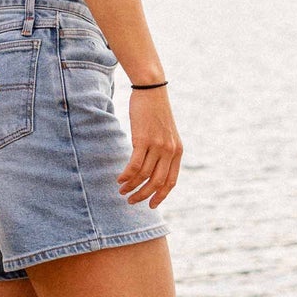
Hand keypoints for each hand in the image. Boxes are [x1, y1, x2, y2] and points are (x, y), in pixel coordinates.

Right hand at [119, 86, 182, 207]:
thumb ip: (162, 151)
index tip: (151, 205)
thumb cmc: (156, 112)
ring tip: (122, 191)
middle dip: (143, 195)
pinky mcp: (143, 140)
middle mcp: (170, 151)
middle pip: (156, 182)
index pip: (170, 181)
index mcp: (177, 152)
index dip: (160, 196)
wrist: (152, 91)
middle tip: (131, 201)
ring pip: (143, 176)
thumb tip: (151, 168)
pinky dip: (126, 176)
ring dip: (131, 187)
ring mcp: (157, 146)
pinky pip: (134, 165)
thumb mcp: (165, 133)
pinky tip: (119, 179)